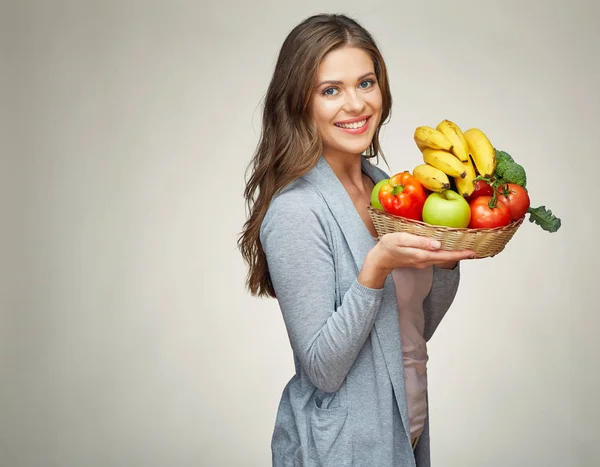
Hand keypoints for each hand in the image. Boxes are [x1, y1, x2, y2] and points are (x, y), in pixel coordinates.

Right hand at [358, 232, 474, 288]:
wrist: (379, 259)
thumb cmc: (388, 246)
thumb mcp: (402, 239)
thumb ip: (420, 241)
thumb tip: (438, 244)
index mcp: (422, 255)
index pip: (446, 255)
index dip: (460, 254)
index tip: (473, 252)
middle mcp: (425, 260)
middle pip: (447, 258)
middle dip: (461, 255)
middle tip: (475, 251)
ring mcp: (422, 262)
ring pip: (442, 258)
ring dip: (454, 255)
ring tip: (466, 250)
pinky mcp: (420, 260)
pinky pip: (436, 257)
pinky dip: (445, 254)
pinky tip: (448, 249)